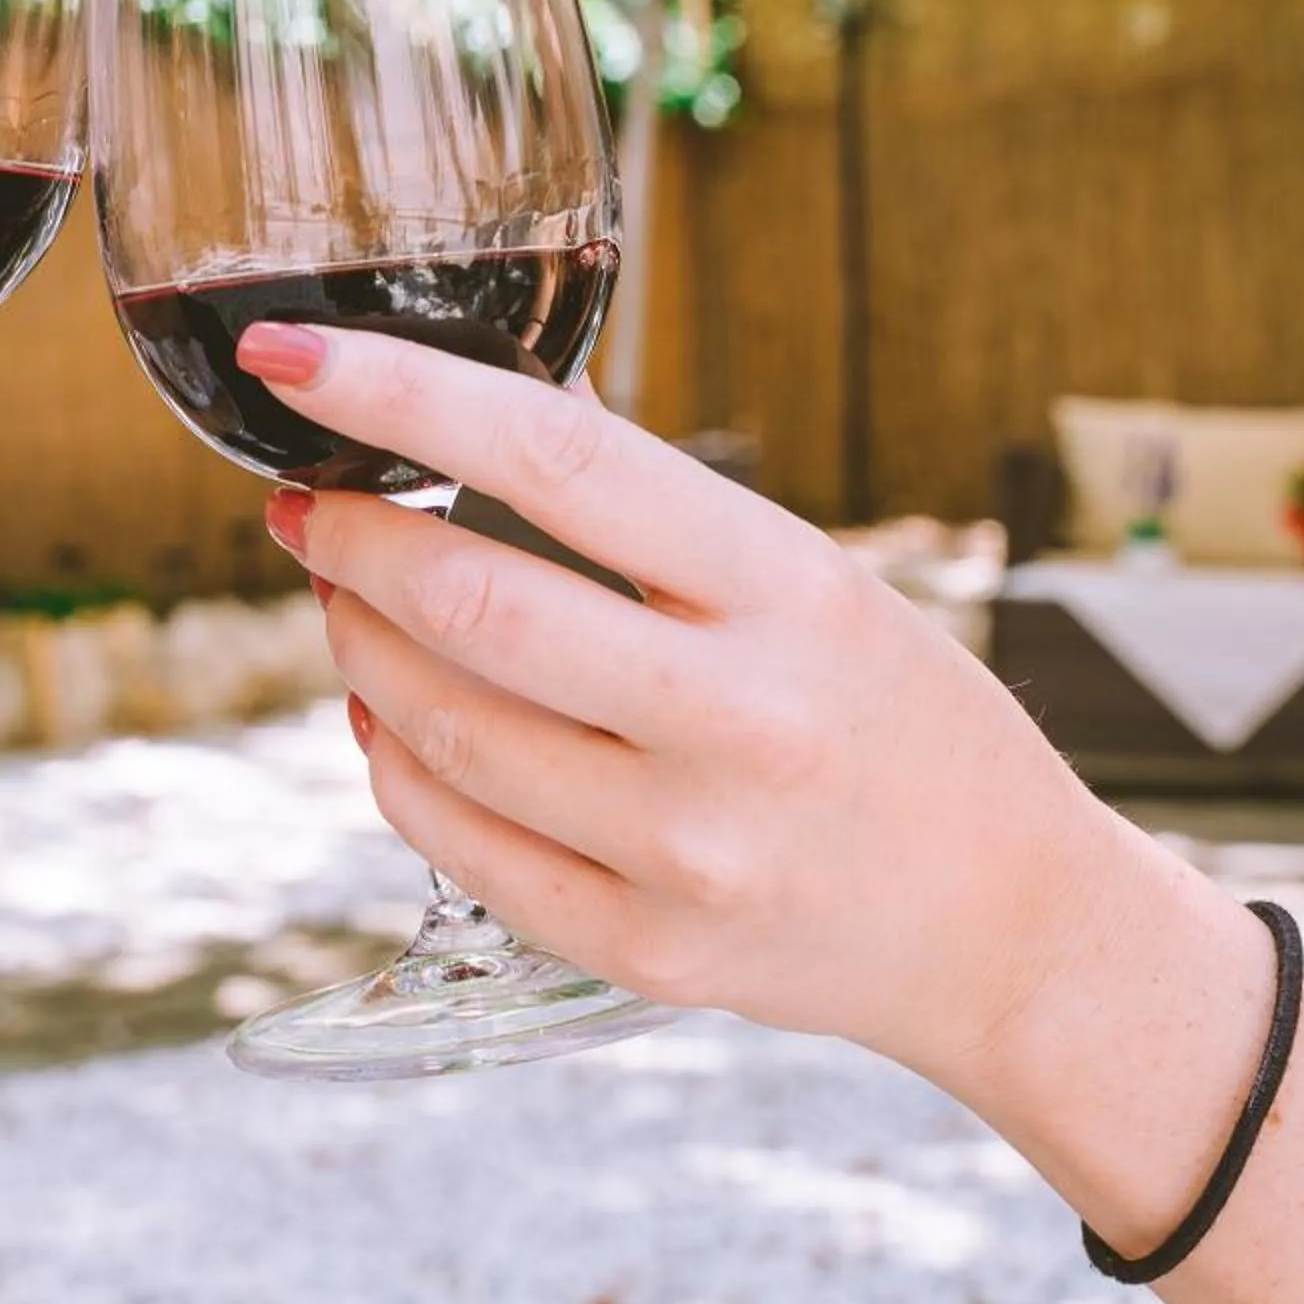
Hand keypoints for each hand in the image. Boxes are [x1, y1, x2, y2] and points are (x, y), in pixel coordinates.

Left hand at [243, 321, 1149, 1083]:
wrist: (1007, 927)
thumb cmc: (902, 726)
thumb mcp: (820, 584)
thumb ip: (661, 511)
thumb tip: (501, 405)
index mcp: (790, 594)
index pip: (560, 461)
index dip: (404, 394)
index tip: (296, 355)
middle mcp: (739, 722)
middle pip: (474, 606)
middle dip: (351, 538)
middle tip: (307, 504)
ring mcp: (687, 850)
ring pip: (443, 731)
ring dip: (359, 647)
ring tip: (348, 600)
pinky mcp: (644, 947)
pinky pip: (460, 845)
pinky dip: (395, 764)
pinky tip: (389, 716)